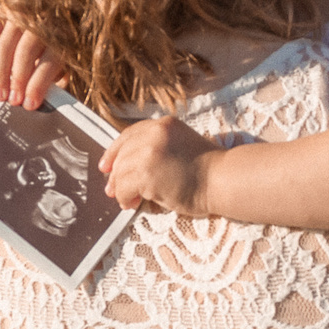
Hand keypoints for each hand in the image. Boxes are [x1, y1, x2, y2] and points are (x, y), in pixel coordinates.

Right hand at [0, 15, 64, 108]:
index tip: (29, 105)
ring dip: (1, 72)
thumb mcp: (60, 66)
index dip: (38, 84)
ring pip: (5, 44)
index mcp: (61, 36)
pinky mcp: (1, 12)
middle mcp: (41, 22)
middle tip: (12, 101)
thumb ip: (52, 80)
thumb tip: (42, 103)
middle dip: (18, 79)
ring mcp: (20, 15)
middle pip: (26, 51)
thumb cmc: (53, 55)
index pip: (50, 61)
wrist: (46, 25)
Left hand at [100, 115, 216, 214]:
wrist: (222, 180)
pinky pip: (123, 187)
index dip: (115, 151)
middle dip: (115, 173)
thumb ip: (158, 147)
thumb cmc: (208, 170)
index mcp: (164, 125)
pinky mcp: (146, 173)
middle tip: (111, 190)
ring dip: (121, 188)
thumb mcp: (181, 144)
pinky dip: (125, 197)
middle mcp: (154, 133)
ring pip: (120, 172)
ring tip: (128, 199)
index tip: (106, 165)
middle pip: (122, 153)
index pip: (130, 134)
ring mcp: (149, 152)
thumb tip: (128, 166)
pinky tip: (132, 203)